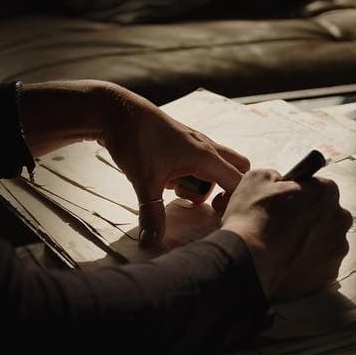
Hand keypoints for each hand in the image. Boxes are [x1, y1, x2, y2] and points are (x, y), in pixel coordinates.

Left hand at [96, 87, 249, 247]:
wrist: (116, 111)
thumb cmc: (136, 141)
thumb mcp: (145, 182)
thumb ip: (152, 214)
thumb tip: (150, 243)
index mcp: (205, 156)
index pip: (239, 181)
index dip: (234, 201)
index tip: (215, 214)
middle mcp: (205, 147)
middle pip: (236, 168)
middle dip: (226, 188)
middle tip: (206, 202)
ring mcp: (193, 142)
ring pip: (215, 165)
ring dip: (203, 182)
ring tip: (177, 189)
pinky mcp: (180, 141)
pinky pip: (198, 160)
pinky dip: (190, 173)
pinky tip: (167, 179)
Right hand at [218, 168, 351, 300]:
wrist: (247, 262)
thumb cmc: (252, 218)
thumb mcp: (257, 179)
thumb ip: (276, 176)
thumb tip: (280, 183)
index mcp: (326, 192)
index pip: (319, 188)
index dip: (301, 195)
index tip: (287, 203)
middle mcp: (339, 219)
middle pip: (327, 216)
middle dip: (310, 220)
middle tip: (285, 228)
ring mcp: (337, 249)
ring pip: (326, 242)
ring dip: (310, 244)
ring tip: (283, 249)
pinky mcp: (329, 274)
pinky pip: (320, 266)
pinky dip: (307, 265)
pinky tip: (287, 264)